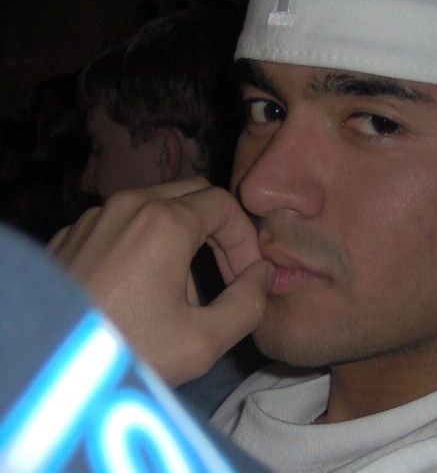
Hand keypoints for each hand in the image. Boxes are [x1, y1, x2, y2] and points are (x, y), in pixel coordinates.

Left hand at [49, 178, 272, 384]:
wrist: (44, 370)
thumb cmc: (127, 352)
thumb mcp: (203, 341)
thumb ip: (248, 303)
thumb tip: (263, 274)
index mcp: (163, 221)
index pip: (225, 206)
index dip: (246, 241)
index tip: (247, 278)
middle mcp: (127, 205)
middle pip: (193, 194)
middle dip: (219, 231)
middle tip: (226, 275)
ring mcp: (93, 217)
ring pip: (156, 206)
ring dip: (183, 238)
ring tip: (179, 293)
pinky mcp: (70, 235)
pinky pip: (122, 223)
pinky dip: (145, 243)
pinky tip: (138, 291)